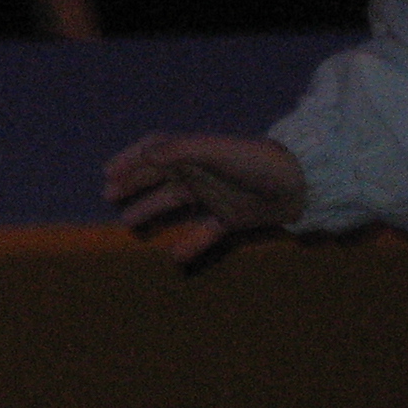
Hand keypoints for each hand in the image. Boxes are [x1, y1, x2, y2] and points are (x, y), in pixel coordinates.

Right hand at [103, 131, 306, 265]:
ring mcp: (215, 197)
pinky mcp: (231, 219)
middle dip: (132, 184)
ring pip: (174, 203)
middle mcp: (199, 173)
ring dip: (150, 210)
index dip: (130, 159)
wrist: (299, 184)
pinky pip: (205, 232)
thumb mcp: (214, 151)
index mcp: (193, 154)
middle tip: (110, 196)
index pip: (154, 151)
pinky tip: (175, 256)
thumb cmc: (253, 162)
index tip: (108, 172)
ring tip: (129, 223)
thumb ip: (178, 151)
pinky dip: (189, 244)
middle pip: (158, 177)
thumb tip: (145, 156)